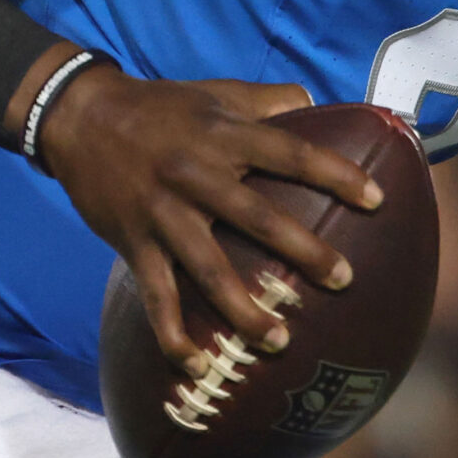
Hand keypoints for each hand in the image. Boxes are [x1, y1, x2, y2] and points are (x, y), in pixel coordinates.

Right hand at [37, 70, 383, 373]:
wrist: (80, 117)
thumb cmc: (161, 106)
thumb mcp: (217, 91)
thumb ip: (269, 99)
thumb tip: (318, 101)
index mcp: (225, 135)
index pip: (291, 154)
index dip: (336, 175)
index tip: (376, 201)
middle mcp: (197, 175)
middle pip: (258, 217)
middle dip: (304, 251)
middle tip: (343, 279)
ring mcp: (163, 213)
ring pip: (208, 269)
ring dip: (243, 310)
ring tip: (279, 341)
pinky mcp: (134, 243)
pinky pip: (157, 297)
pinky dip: (174, 335)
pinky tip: (197, 365)